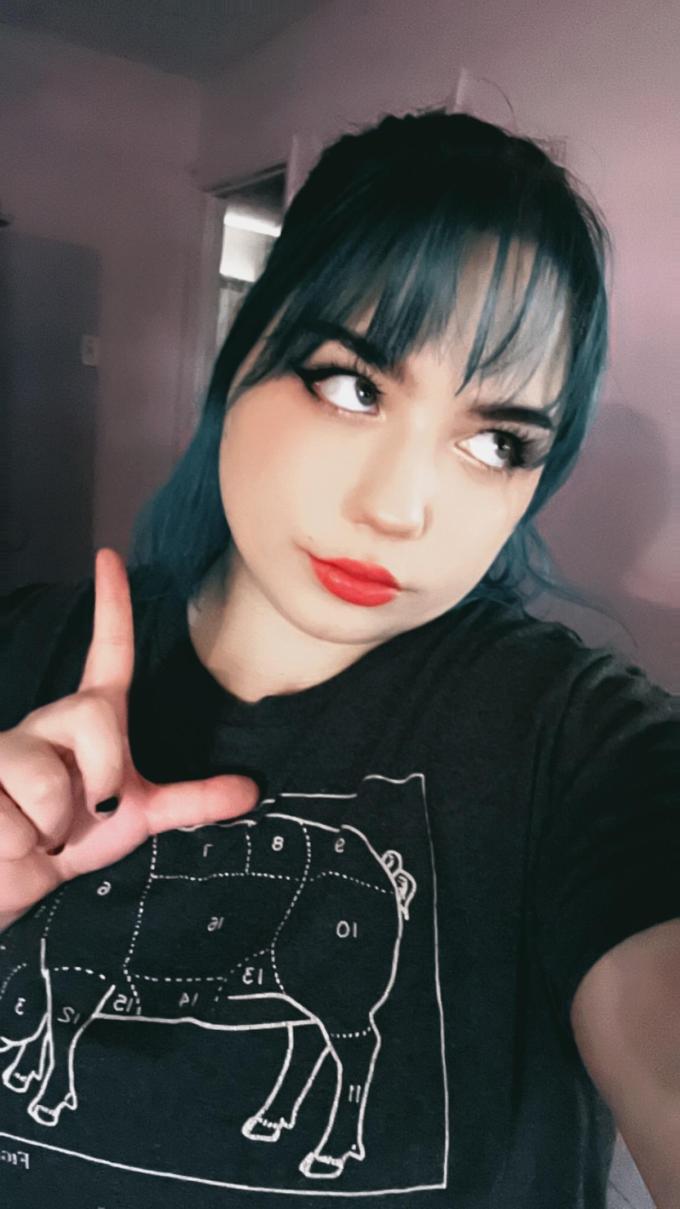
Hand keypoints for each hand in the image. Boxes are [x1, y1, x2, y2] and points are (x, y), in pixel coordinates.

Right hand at [0, 547, 258, 922]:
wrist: (11, 881)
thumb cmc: (69, 840)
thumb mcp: (136, 820)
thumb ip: (190, 802)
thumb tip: (252, 791)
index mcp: (89, 720)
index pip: (107, 653)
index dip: (112, 605)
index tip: (110, 554)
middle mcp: (47, 722)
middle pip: (94, 713)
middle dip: (105, 774)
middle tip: (89, 815)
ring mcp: (5, 748)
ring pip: (45, 778)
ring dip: (53, 828)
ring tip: (40, 835)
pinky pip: (11, 820)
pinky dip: (20, 849)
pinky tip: (8, 844)